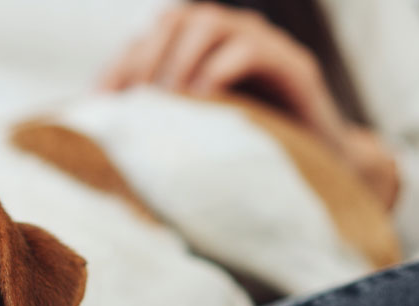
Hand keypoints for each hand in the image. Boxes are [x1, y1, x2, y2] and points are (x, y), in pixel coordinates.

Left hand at [101, 2, 397, 209]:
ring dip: (177, 61)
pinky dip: (217, 71)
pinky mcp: (293, 65)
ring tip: (167, 102)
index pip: (147, 37)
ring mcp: (262, 44)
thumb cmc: (246, 155)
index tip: (97, 104)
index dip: (119, 65)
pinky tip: (202, 101)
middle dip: (145, 58)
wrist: (322, 172)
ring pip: (207, 23)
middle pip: (172, 20)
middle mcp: (228, 35)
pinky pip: (249, 49)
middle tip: (134, 102)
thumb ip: (156, 126)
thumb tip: (96, 142)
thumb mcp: (193, 136)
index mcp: (198, 48)